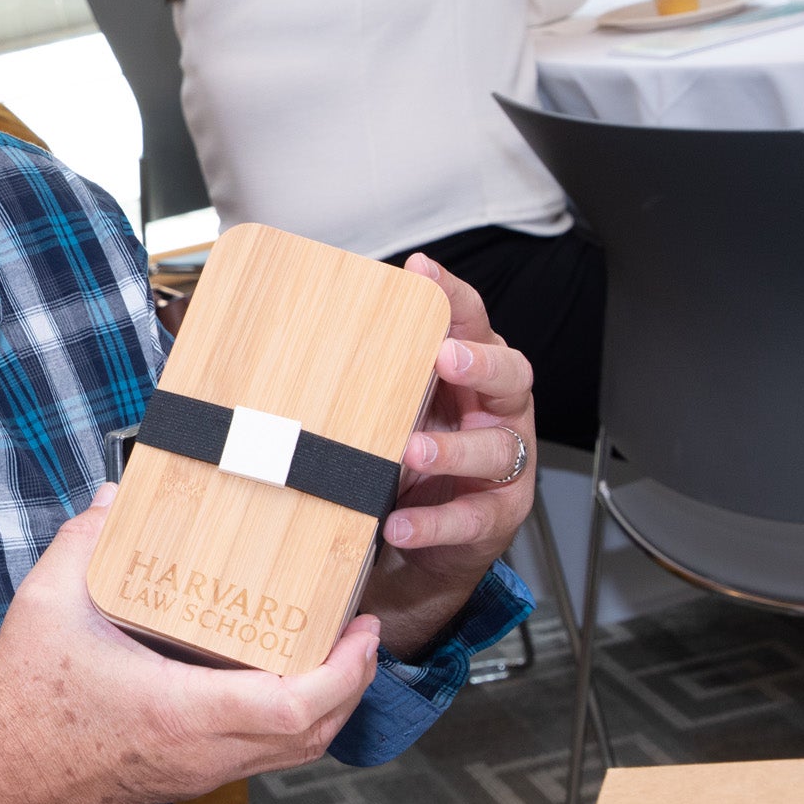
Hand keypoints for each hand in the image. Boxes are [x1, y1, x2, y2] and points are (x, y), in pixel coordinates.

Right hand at [0, 494, 383, 801]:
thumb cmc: (23, 704)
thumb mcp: (45, 605)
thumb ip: (81, 543)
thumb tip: (114, 500)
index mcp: (181, 711)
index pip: (295, 706)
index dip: (345, 671)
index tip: (361, 629)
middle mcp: (203, 751)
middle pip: (314, 734)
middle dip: (354, 684)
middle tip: (362, 632)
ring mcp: (199, 771)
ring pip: (294, 752)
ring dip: (328, 706)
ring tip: (332, 653)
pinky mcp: (188, 777)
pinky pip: (263, 755)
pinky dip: (291, 722)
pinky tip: (274, 679)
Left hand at [356, 254, 536, 654]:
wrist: (434, 533)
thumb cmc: (413, 453)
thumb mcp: (394, 404)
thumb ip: (370, 372)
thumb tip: (293, 335)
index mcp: (473, 372)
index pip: (471, 323)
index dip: (451, 295)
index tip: (421, 270)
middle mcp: (498, 410)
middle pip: (511, 374)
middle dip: (480, 363)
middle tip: (445, 356)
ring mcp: (504, 464)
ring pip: (494, 449)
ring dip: (450, 449)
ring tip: (410, 451)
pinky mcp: (495, 516)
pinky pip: (470, 517)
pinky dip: (433, 522)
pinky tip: (399, 523)